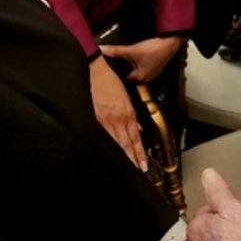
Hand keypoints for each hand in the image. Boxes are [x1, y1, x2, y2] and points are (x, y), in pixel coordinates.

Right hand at [90, 55, 147, 170]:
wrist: (96, 71)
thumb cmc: (110, 81)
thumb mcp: (126, 97)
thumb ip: (132, 115)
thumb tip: (137, 127)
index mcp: (127, 112)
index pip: (135, 137)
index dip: (140, 152)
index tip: (144, 162)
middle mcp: (118, 118)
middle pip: (127, 143)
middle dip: (134, 158)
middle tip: (140, 169)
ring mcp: (106, 120)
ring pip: (117, 142)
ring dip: (125, 155)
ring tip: (130, 165)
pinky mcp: (96, 118)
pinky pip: (105, 135)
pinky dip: (111, 144)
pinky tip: (113, 150)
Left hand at [100, 35, 182, 81]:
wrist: (171, 41)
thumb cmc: (155, 49)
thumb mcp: (132, 50)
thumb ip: (116, 51)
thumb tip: (103, 50)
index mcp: (140, 78)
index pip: (123, 80)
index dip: (115, 73)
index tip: (108, 69)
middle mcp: (147, 78)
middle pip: (130, 76)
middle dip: (122, 69)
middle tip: (113, 64)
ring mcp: (152, 72)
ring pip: (136, 71)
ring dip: (131, 66)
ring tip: (123, 60)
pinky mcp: (156, 66)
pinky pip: (143, 66)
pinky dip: (138, 63)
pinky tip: (135, 57)